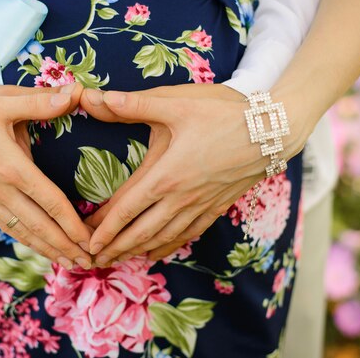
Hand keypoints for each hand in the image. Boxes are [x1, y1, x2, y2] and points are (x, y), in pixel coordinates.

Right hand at [0, 82, 92, 269]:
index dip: (73, 225)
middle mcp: (1, 191)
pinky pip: (6, 226)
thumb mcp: (0, 102)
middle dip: (66, 247)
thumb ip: (39, 102)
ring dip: (47, 249)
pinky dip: (25, 240)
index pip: (51, 202)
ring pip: (22, 232)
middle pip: (40, 227)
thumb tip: (75, 93)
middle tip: (89, 264)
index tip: (91, 240)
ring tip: (68, 263)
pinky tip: (35, 246)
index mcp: (12, 168)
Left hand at [78, 84, 305, 265]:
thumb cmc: (223, 113)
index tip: (87, 243)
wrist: (272, 130)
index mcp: (165, 175)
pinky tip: (157, 251)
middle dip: (115, 248)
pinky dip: (168, 246)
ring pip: (162, 237)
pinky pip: (187, 234)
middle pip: (140, 232)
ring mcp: (200, 206)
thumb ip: (134, 104)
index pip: (126, 209)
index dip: (104, 228)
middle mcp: (180, 198)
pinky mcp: (216, 206)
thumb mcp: (176, 103)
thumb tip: (95, 97)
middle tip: (94, 260)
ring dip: (137, 251)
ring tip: (118, 261)